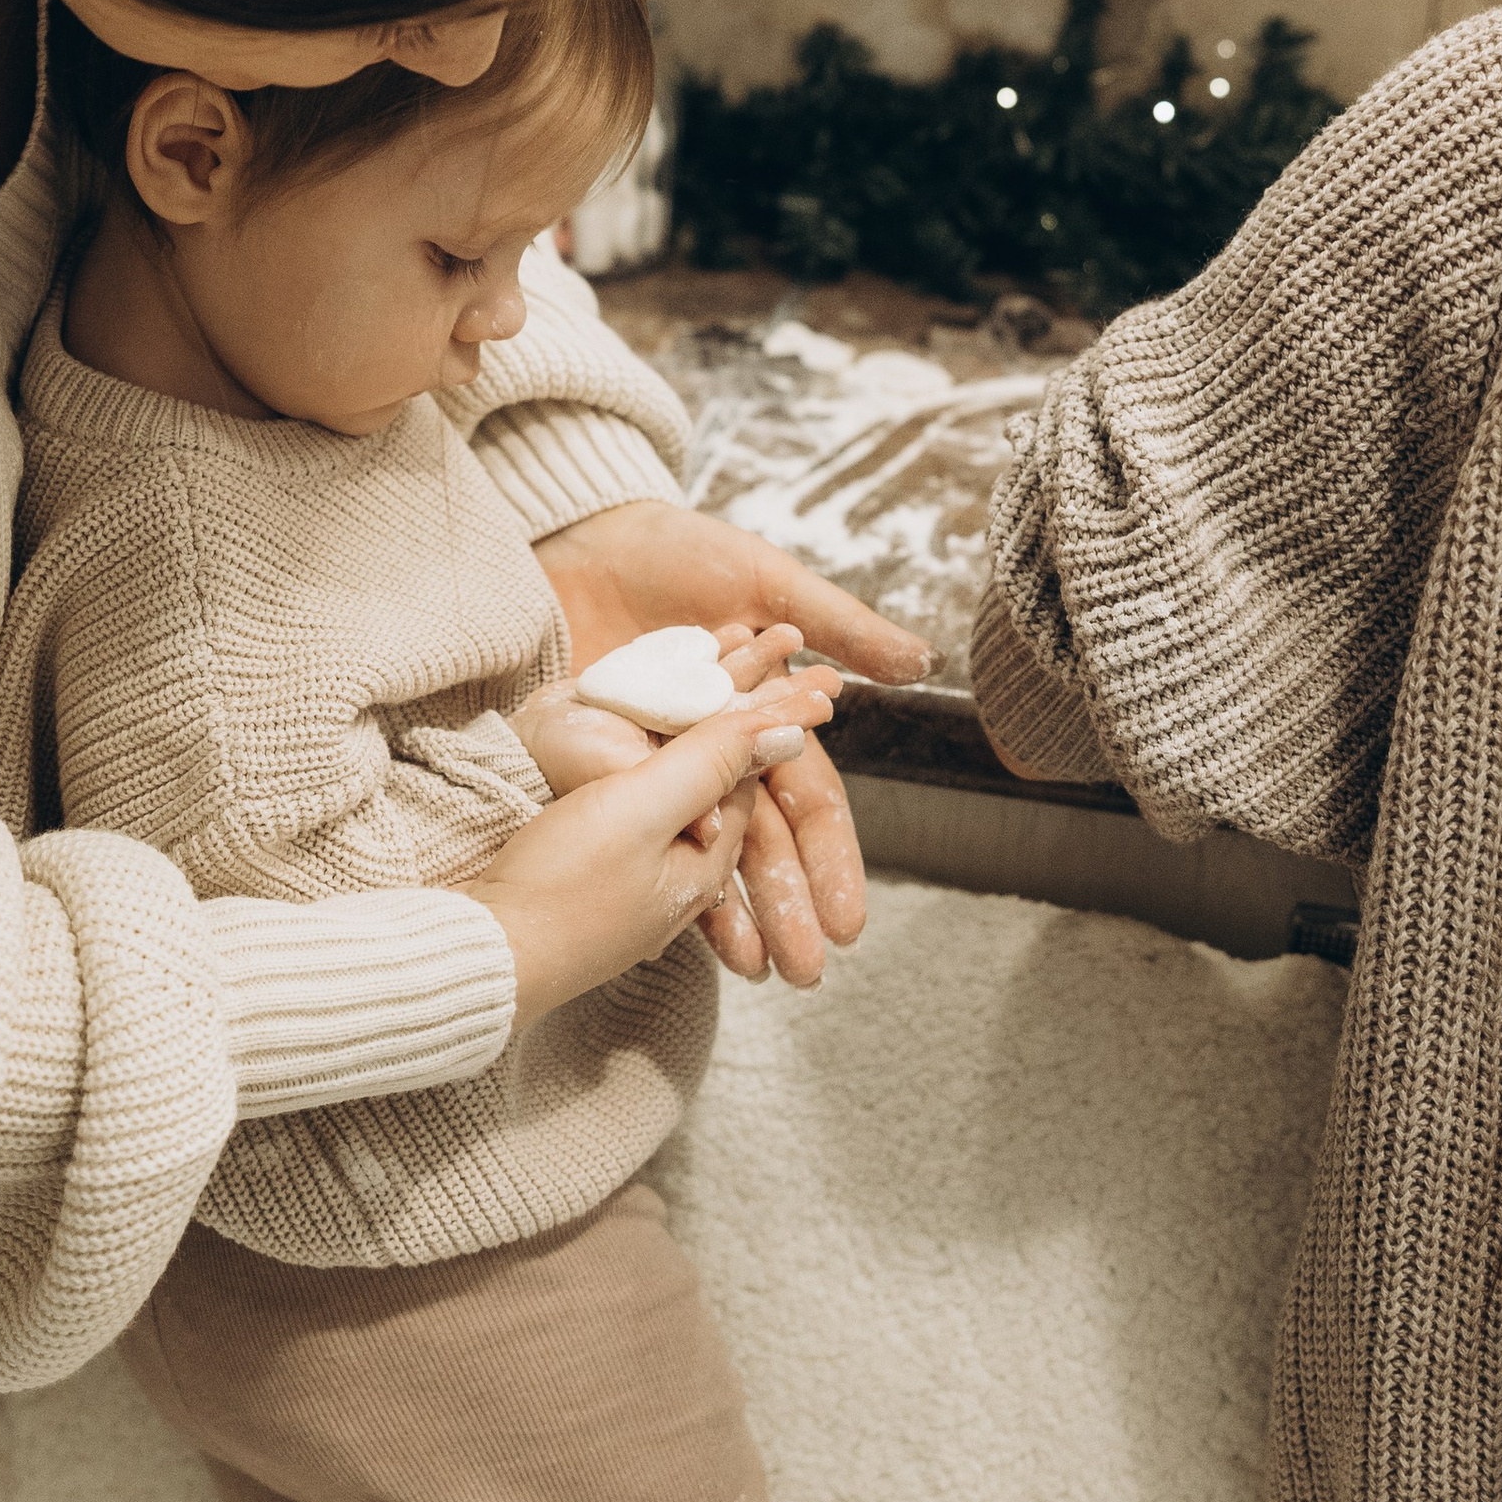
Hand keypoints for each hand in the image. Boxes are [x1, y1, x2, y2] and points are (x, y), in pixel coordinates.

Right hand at [510, 631, 832, 982]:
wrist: (480, 950)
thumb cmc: (561, 884)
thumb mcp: (642, 808)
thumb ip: (711, 764)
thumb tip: (789, 730)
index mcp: (704, 858)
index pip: (745, 774)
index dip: (757, 712)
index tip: (775, 661)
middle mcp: (677, 877)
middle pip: (713, 784)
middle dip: (731, 723)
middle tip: (754, 655)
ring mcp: (631, 885)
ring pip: (669, 799)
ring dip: (684, 741)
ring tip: (687, 686)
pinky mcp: (587, 884)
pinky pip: (629, 815)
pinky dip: (638, 769)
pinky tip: (620, 755)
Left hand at [534, 504, 933, 989]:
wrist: (582, 534)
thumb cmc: (678, 549)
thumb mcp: (766, 579)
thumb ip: (841, 624)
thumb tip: (919, 666)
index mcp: (762, 715)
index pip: (808, 803)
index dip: (831, 860)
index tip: (850, 919)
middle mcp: (712, 751)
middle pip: (759, 841)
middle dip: (788, 907)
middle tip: (808, 968)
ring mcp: (657, 763)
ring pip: (702, 849)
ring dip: (728, 911)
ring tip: (756, 966)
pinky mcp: (601, 763)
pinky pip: (634, 831)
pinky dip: (654, 877)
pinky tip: (670, 931)